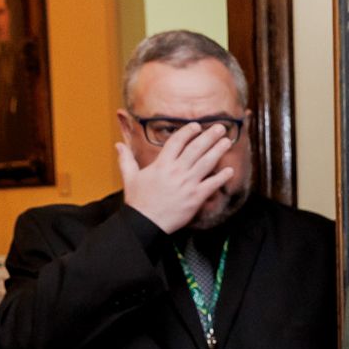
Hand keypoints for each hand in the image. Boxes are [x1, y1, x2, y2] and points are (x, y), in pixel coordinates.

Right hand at [118, 121, 235, 233]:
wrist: (145, 222)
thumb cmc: (138, 201)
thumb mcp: (129, 177)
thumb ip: (126, 159)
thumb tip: (118, 145)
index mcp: (161, 164)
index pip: (177, 141)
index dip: (187, 131)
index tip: (196, 125)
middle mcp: (176, 171)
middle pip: (195, 148)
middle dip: (209, 136)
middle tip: (220, 127)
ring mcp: (187, 183)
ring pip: (206, 162)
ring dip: (218, 150)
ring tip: (226, 141)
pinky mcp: (195, 197)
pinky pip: (212, 184)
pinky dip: (221, 177)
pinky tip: (230, 170)